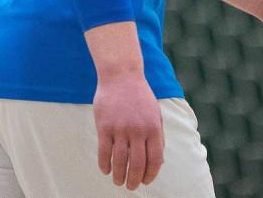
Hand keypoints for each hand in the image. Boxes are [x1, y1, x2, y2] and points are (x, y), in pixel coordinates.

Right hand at [92, 72, 164, 189]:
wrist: (121, 75)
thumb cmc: (140, 96)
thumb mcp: (155, 114)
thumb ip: (158, 136)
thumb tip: (159, 161)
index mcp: (153, 128)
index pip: (155, 159)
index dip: (151, 174)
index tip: (146, 181)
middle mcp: (138, 130)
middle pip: (137, 164)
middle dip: (135, 180)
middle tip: (131, 187)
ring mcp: (120, 128)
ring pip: (119, 161)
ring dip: (119, 175)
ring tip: (118, 181)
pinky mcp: (104, 127)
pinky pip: (104, 152)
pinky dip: (104, 164)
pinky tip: (105, 170)